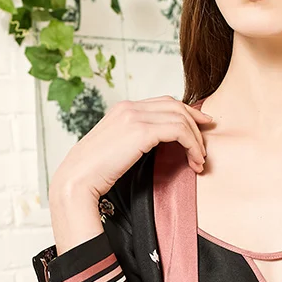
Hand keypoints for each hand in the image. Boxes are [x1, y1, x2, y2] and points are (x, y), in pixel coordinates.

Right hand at [50, 95, 211, 202]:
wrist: (76, 179)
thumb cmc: (95, 172)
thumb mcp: (117, 148)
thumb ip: (135, 140)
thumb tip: (157, 145)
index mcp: (123, 109)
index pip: (164, 102)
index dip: (187, 112)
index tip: (202, 125)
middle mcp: (129, 107)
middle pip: (176, 106)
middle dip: (196, 123)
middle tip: (205, 145)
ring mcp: (134, 116)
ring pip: (181, 118)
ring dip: (196, 140)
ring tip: (199, 161)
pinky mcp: (141, 131)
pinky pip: (179, 131)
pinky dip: (192, 145)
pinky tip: (193, 161)